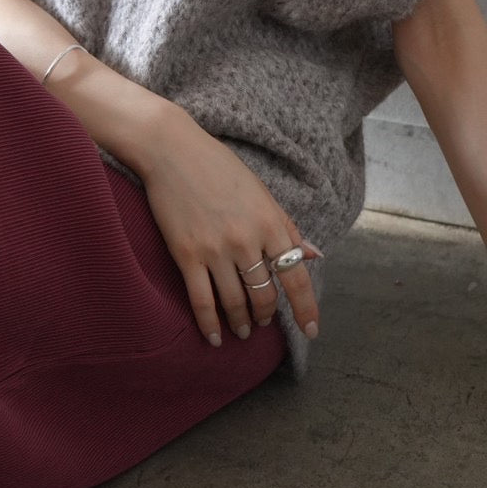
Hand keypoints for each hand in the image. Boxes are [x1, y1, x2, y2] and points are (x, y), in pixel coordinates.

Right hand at [138, 103, 321, 347]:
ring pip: (236, 302)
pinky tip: (215, 337)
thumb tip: (313, 255)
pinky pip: (202, 300)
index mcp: (270, 223)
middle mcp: (246, 241)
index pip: (296, 276)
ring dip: (242, 322)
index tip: (311, 330)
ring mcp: (216, 250)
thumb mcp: (261, 193)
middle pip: (265, 295)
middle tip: (263, 320)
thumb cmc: (219, 167)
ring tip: (243, 330)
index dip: (306, 308)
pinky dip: (210, 324)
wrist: (173, 151)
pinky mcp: (187, 255)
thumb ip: (286, 227)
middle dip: (267, 314)